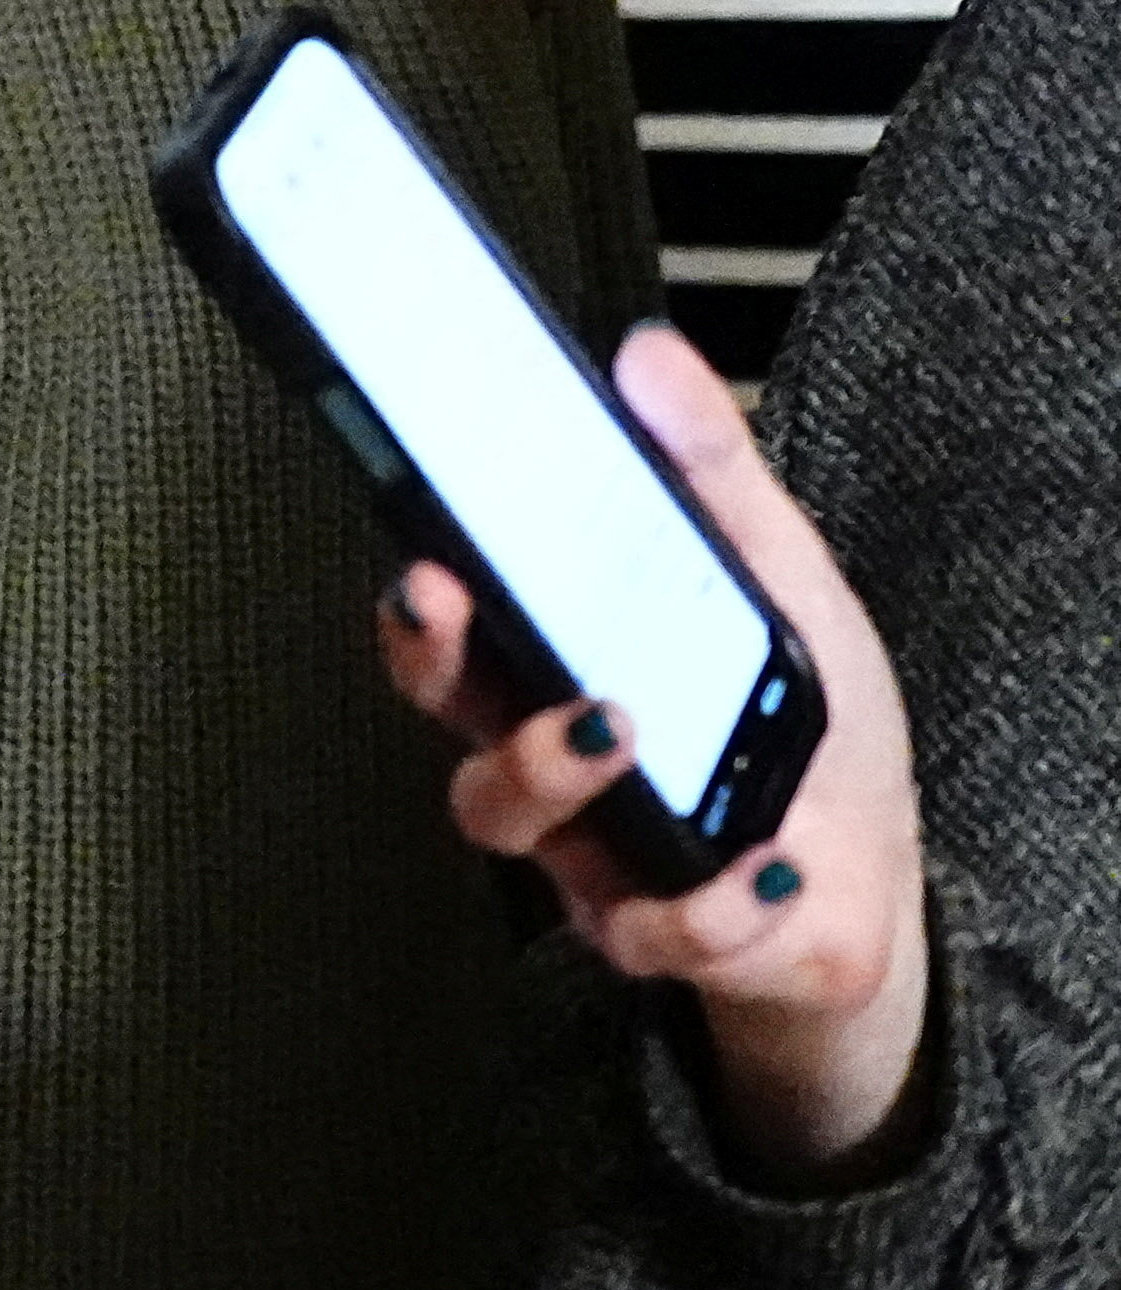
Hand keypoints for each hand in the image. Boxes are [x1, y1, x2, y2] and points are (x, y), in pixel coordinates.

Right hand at [381, 323, 934, 1188]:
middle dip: (425, 649)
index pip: (455, 616)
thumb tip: (649, 358)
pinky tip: (757, 867)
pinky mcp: (663, 931)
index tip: (418, 538)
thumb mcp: (779, 582)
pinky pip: (647, 930)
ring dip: (544, 763)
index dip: (416, 582)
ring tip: (613, 722)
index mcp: (559, 665)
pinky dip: (700, 902)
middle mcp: (548, 756)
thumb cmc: (803, 737)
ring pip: (504, 816)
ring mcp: (588, 848)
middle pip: (442, 705)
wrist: (872, 885)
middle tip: (441, 594)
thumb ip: (711, 474)